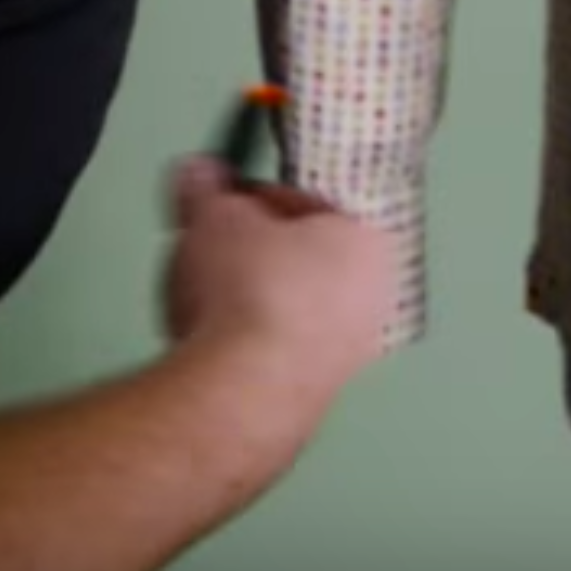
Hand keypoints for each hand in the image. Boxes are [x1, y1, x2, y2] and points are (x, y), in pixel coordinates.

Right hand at [159, 157, 394, 401]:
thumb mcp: (215, 216)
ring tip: (200, 299)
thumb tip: (197, 175)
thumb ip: (206, 190)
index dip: (252, 199)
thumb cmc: (249, 291)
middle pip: (298, 260)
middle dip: (249, 253)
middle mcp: (372, 300)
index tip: (217, 203)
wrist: (245, 387)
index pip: (306, 204)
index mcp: (367, 242)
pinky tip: (210, 344)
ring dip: (244, 301)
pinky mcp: (313, 395)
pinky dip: (244, 343)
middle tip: (205, 248)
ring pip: (286, 309)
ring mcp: (347, 355)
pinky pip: (274, 352)